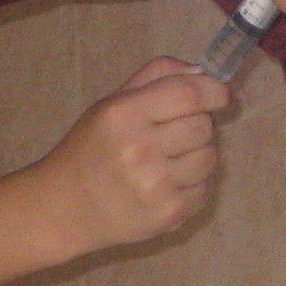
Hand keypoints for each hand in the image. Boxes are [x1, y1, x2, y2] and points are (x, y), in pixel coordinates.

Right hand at [36, 57, 230, 254]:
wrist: (65, 208)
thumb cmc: (90, 149)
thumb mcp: (111, 103)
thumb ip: (156, 77)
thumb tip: (202, 72)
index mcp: (124, 114)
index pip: (189, 94)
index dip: (214, 91)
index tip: (219, 95)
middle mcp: (141, 149)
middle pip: (203, 126)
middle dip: (197, 124)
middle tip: (174, 133)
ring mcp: (156, 185)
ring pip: (210, 157)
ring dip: (198, 154)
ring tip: (170, 160)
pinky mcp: (169, 213)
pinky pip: (205, 188)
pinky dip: (194, 184)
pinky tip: (168, 184)